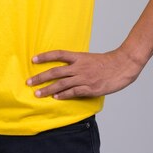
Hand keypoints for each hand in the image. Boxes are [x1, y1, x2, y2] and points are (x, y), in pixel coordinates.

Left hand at [26, 48, 144, 99]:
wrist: (123, 65)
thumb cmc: (108, 63)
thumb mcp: (91, 59)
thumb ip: (79, 63)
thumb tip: (69, 68)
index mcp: (79, 57)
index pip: (59, 54)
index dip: (45, 56)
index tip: (33, 60)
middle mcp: (79, 67)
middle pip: (55, 71)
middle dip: (40, 77)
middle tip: (29, 82)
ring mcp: (84, 78)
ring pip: (61, 84)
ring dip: (48, 89)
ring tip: (37, 93)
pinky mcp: (90, 88)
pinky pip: (73, 92)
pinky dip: (63, 95)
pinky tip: (55, 98)